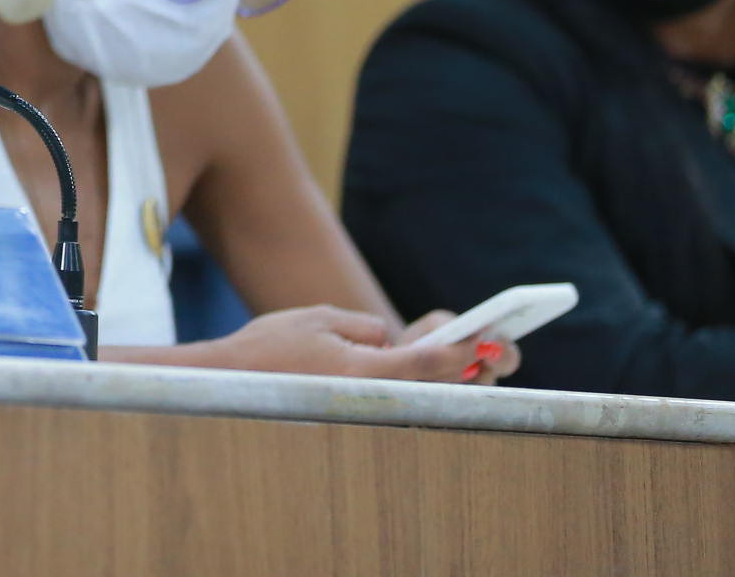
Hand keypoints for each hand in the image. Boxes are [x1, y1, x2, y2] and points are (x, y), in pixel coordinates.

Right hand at [196, 305, 516, 384]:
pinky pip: (401, 401)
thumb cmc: (270, 348)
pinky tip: (445, 373)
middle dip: (475, 366)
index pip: (429, 361)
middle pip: (440, 384)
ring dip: (457, 378)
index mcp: (366, 372)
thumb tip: (393, 343)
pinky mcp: (354, 416)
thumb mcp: (321, 319)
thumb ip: (366, 330)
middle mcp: (371, 397)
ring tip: (485, 359)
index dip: (464, 348)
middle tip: (505, 349)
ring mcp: (363, 410)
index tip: (489, 338)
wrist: (230, 385)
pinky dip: (426, 386)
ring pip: (426, 396)